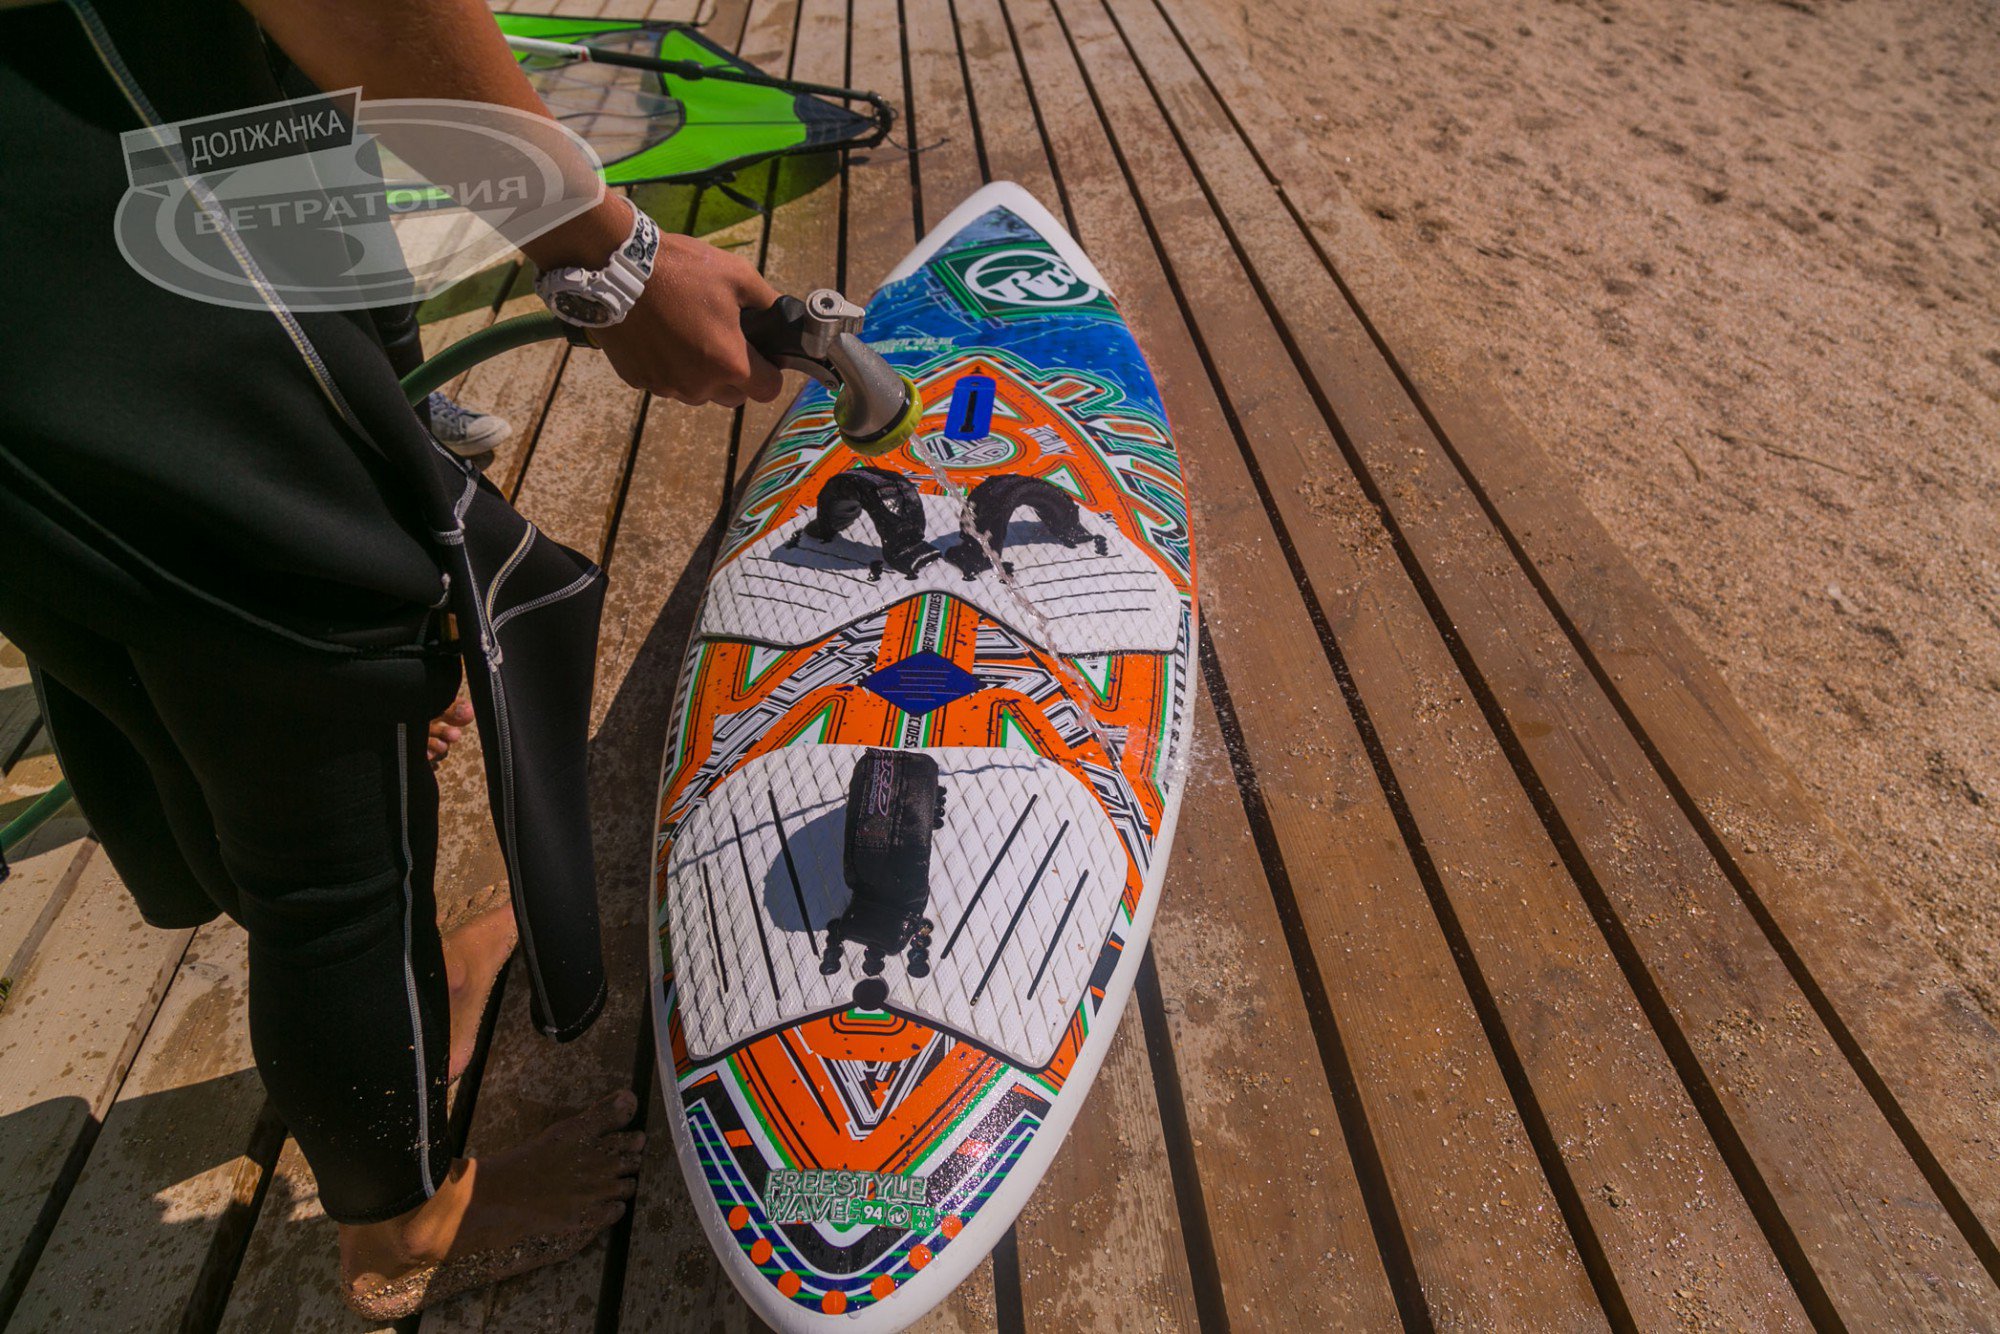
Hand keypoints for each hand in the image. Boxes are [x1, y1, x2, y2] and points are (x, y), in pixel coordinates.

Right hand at [593, 231, 784, 407]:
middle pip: (733, 396)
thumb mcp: (738, 276)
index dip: (770, 372)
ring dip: (701, 373)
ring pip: (698, 393)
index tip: (762, 354)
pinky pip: (664, 382)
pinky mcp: (638, 380)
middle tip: (723, 339)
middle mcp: (700, 385)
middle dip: (735, 374)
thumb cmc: (682, 270)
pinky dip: (668, 366)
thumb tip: (784, 317)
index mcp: (730, 364)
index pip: (768, 390)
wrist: (619, 268)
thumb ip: (769, 302)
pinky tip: (661, 335)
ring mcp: (666, 386)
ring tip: (689, 334)